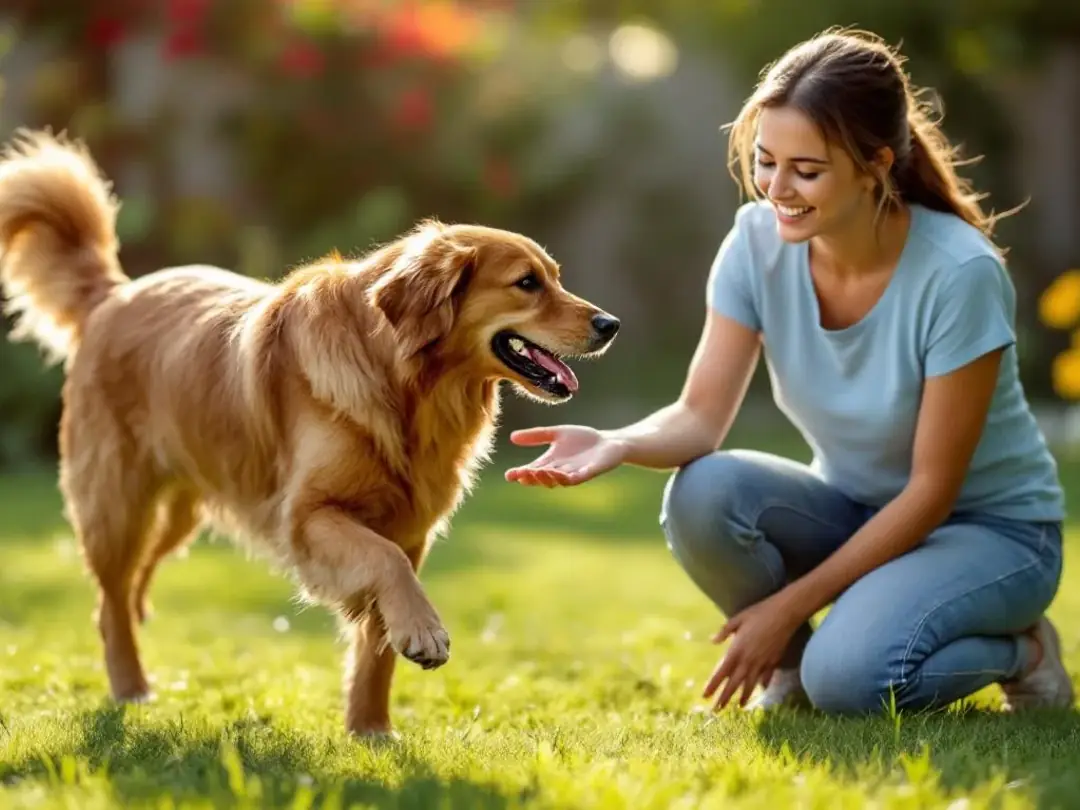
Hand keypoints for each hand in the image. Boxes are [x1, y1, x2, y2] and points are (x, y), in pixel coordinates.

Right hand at [504, 425, 627, 486]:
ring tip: (539, 471)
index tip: (509, 475)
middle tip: (523, 473)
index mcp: (550, 463)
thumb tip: (511, 437)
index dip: (520, 474)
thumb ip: (536, 436)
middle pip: (542, 479)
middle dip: (532, 477)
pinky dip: (569, 477)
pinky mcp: (589, 473)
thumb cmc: (582, 440)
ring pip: (558, 481)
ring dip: (548, 478)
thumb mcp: (556, 434)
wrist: (608, 442)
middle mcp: (560, 472)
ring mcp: (574, 474)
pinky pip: (578, 478)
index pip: (531, 471)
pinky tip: (562, 473)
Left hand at [702, 591, 803, 710]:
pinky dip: (762, 684)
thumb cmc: (759, 613)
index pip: (721, 673)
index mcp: (736, 650)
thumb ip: (724, 631)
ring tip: (738, 706)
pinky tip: (760, 690)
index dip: (712, 686)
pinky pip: (766, 677)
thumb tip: (713, 641)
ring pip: (751, 684)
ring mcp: (762, 662)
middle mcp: (748, 660)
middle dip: (724, 698)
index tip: (704, 696)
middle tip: (716, 710)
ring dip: (743, 696)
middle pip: (734, 683)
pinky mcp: (774, 661)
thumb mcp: (737, 619)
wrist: (784, 613)